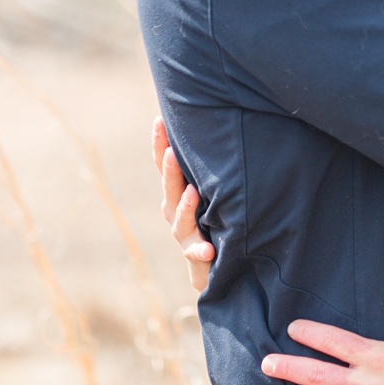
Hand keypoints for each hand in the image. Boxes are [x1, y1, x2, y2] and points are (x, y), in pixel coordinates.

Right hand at [153, 116, 214, 291]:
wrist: (211, 264)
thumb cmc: (212, 214)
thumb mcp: (209, 187)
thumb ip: (210, 164)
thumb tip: (224, 120)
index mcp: (177, 189)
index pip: (165, 163)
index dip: (160, 143)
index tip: (160, 120)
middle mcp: (174, 209)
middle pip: (170, 187)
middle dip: (170, 170)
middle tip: (172, 152)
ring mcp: (183, 232)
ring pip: (180, 219)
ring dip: (185, 206)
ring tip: (192, 193)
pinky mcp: (194, 254)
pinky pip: (196, 253)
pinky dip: (201, 250)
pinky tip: (209, 250)